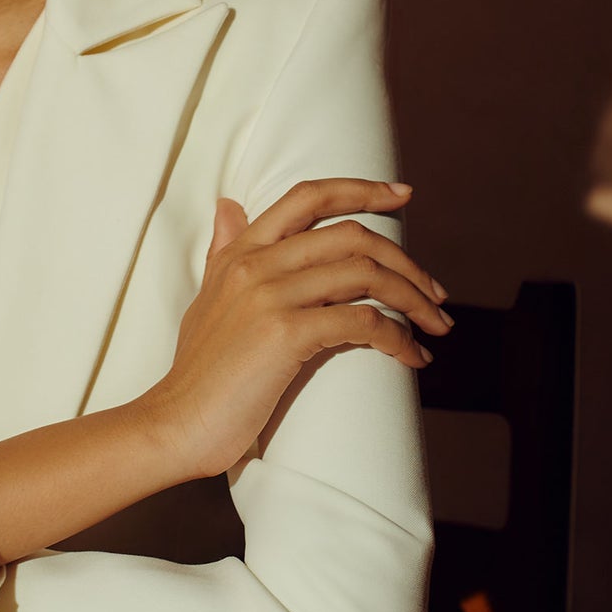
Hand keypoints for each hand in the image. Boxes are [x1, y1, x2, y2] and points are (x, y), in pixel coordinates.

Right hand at [139, 179, 452, 481]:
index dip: (361, 189)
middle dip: (406, 261)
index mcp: (241, 250)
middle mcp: (256, 263)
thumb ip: (224, 249)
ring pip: (365, 274)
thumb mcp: (207, 296)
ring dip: (413, 299)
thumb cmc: (198, 371)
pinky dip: (398, 336)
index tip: (403, 194)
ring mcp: (270, 296)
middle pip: (352, 235)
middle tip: (435, 293)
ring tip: (435, 325)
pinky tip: (412, 355)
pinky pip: (362, 321)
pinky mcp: (285, 334)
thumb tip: (228, 205)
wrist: (175, 423)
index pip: (307, 196)